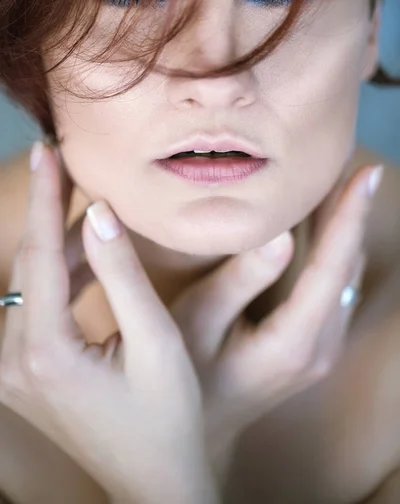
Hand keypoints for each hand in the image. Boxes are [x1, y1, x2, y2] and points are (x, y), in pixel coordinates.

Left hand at [0, 142, 219, 503]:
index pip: (39, 256)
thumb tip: (100, 216)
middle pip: (29, 267)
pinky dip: (60, 279)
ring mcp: (14, 372)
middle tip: (66, 164)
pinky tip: (88, 259)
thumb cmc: (167, 416)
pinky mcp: (24, 375)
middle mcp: (14, 362)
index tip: (47, 150)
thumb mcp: (156, 342)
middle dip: (48, 214)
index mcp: (46, 354)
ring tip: (87, 207)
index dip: (46, 199)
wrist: (154, 478)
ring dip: (59, 247)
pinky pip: (36, 309)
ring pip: (31, 286)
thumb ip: (124, 277)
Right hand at [169, 164, 381, 483]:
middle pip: (346, 266)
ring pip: (345, 277)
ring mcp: (320, 350)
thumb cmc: (180, 377)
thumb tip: (280, 232)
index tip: (365, 172)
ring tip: (335, 187)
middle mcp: (320, 346)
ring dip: (343, 231)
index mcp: (294, 341)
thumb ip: (238, 281)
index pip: (332, 266)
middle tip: (347, 167)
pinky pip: (334, 289)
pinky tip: (322, 229)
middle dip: (349, 214)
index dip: (349, 215)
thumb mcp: (196, 325)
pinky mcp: (313, 347)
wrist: (192, 435)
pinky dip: (333, 253)